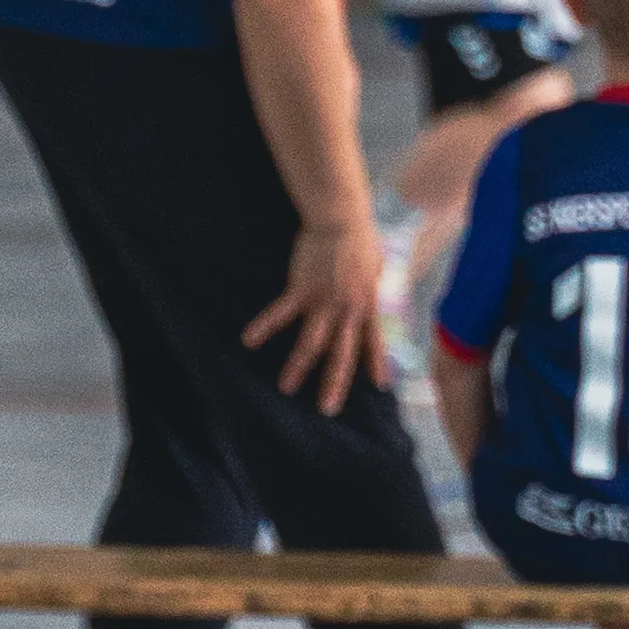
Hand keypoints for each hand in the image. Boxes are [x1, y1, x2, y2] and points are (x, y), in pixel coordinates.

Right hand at [242, 212, 389, 413]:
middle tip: (327, 409)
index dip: (377, 364)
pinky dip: (264, 326)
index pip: (374, 342)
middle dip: (334, 383)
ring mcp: (323, 302)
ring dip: (298, 367)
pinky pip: (280, 313)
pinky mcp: (301, 290)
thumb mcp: (375, 269)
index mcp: (367, 305)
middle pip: (341, 354)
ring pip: (311, 343)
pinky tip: (248, 341)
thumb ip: (371, 290)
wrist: (342, 219)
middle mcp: (347, 310)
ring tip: (284, 389)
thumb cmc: (360, 239)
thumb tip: (371, 300)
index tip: (380, 387)